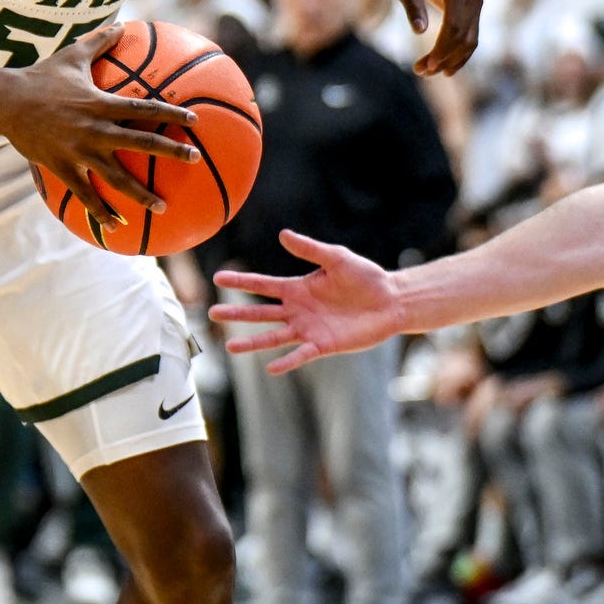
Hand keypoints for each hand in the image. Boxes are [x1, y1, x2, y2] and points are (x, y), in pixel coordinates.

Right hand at [0, 24, 199, 230]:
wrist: (5, 102)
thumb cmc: (40, 76)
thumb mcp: (72, 55)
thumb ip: (99, 42)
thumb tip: (121, 23)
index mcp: (101, 103)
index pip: (144, 108)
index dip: (171, 114)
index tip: (195, 122)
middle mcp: (95, 129)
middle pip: (140, 142)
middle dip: (171, 151)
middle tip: (195, 159)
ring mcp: (79, 151)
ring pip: (117, 176)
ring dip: (141, 194)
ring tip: (163, 207)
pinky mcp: (62, 167)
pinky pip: (85, 194)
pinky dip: (101, 211)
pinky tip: (116, 227)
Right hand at [211, 230, 402, 374]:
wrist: (391, 301)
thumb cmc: (366, 277)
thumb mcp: (337, 258)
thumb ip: (310, 249)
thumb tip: (283, 234)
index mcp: (298, 288)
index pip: (263, 285)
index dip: (241, 281)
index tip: (218, 277)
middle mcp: (298, 310)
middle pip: (261, 313)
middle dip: (238, 312)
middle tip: (213, 312)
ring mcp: (309, 329)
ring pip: (274, 336)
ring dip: (253, 342)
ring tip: (230, 347)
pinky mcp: (323, 345)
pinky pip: (301, 354)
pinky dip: (286, 362)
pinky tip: (270, 368)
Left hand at [392, 0, 482, 76]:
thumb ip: (412, 4)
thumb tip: (418, 31)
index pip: (454, 27)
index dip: (441, 50)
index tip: (425, 67)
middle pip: (464, 38)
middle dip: (443, 59)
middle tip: (419, 71)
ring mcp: (476, 3)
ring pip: (470, 41)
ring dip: (450, 61)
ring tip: (425, 71)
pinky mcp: (473, 10)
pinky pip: (470, 37)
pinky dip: (458, 55)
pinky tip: (443, 69)